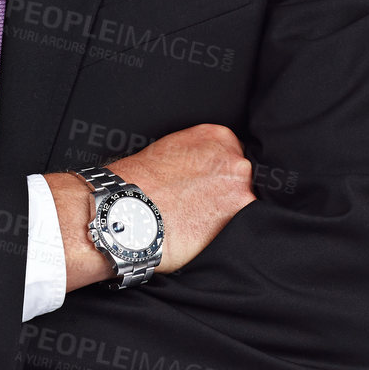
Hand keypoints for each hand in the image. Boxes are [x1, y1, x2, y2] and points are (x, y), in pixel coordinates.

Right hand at [47, 123, 254, 290]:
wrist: (126, 209)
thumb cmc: (138, 182)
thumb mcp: (169, 150)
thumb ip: (196, 156)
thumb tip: (202, 173)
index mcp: (217, 136)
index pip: (232, 156)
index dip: (217, 176)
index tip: (204, 187)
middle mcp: (234, 158)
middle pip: (241, 179)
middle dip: (224, 193)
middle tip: (198, 207)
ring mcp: (240, 187)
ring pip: (242, 204)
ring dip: (226, 214)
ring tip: (197, 222)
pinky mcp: (238, 217)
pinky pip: (241, 227)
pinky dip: (224, 233)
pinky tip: (201, 233)